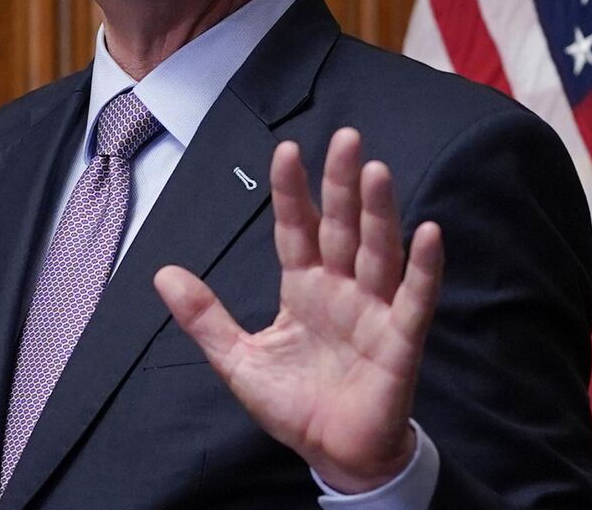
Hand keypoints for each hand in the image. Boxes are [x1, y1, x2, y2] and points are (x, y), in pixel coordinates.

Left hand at [153, 128, 443, 493]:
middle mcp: (342, 289)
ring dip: (380, 213)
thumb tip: (162, 274)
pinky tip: (428, 232)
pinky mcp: (401, 340)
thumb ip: (205, 317)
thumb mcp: (238, 360)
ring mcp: (374, 311)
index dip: (292, 193)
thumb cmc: (295, 404)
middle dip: (342, 184)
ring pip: (378, 252)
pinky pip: (415, 299)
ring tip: (377, 171)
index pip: (297, 229)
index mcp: (304, 287)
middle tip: (345, 137)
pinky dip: (424, 267)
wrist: (333, 455)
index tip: (287, 150)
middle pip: (342, 227)